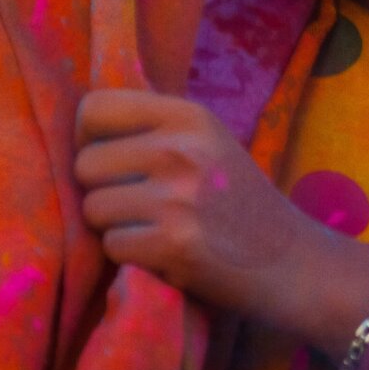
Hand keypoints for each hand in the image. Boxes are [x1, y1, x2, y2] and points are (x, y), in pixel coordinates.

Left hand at [73, 88, 368, 355]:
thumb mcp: (209, 144)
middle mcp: (183, 148)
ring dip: (115, 227)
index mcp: (190, 116)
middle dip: (103, 190)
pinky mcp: (174, 243)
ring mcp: (179, 196)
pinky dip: (131, 257)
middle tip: (143, 205)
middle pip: (85, 164)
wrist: (292, 260)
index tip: (111, 160)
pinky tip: (166, 253)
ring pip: (93, 209)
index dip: (90, 138)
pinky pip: (111, 247)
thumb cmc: (239, 201)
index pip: (95, 108)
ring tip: (157, 230)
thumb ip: (154, 130)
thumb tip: (76, 129)